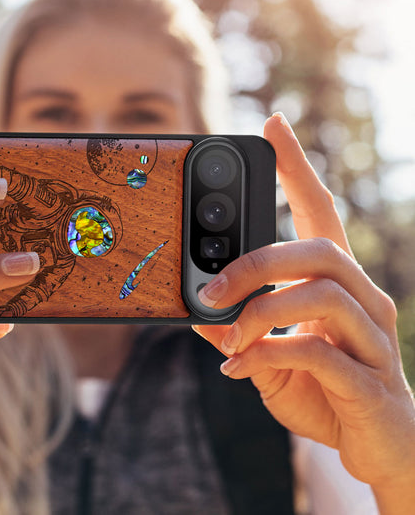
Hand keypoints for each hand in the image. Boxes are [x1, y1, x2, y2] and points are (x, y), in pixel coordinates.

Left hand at [193, 113, 414, 504]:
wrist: (379, 450)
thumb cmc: (324, 391)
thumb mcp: (268, 355)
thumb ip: (237, 330)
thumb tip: (195, 311)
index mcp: (337, 283)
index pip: (320, 211)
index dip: (297, 167)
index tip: (273, 125)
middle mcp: (364, 299)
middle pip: (319, 249)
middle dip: (256, 262)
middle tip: (210, 287)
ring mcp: (374, 338)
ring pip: (321, 294)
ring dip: (259, 312)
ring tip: (227, 337)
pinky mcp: (371, 381)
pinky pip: (318, 352)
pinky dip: (268, 355)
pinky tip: (239, 370)